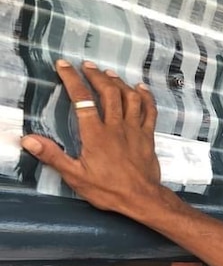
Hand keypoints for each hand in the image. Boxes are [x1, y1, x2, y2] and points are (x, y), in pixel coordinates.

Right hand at [20, 60, 162, 216]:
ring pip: (129, 98)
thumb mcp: (76, 176)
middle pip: (108, 92)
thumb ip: (53, 156)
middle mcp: (116, 127)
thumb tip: (29, 140)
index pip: (81, 99)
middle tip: (87, 66)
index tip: (64, 66)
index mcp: (95, 134)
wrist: (142, 199)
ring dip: (119, 83)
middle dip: (96, 75)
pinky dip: (145, 97)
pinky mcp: (148, 137)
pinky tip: (140, 88)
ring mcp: (135, 130)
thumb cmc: (109, 190)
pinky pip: (150, 111)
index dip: (72, 79)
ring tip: (108, 74)